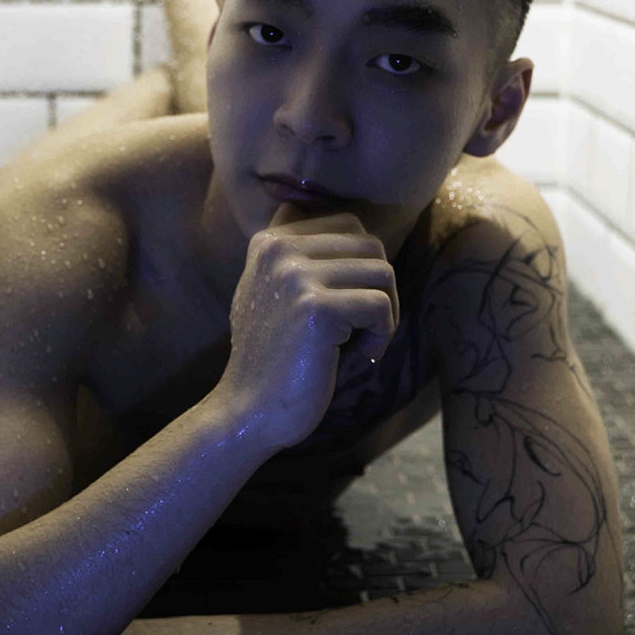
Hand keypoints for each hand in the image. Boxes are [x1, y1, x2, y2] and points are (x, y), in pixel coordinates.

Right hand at [215, 201, 399, 451]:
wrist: (248, 411)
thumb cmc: (273, 357)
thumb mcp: (273, 291)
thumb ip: (302, 256)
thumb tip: (358, 229)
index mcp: (269, 240)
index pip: (347, 223)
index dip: (362, 263)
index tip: (349, 303)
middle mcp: (279, 248)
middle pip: (370, 244)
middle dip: (379, 286)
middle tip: (364, 326)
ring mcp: (295, 275)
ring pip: (382, 272)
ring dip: (385, 312)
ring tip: (363, 341)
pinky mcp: (316, 307)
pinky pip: (379, 305)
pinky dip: (382, 334)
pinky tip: (363, 354)